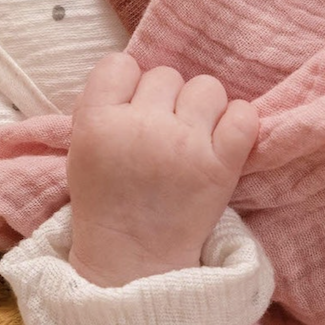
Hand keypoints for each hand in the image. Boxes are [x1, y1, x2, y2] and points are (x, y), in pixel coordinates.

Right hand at [66, 53, 258, 286]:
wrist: (133, 260)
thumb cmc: (107, 202)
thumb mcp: (81, 149)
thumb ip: (103, 107)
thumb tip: (139, 74)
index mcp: (97, 122)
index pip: (120, 64)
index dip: (129, 85)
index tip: (132, 111)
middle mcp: (140, 127)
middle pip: (165, 75)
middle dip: (166, 101)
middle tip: (162, 135)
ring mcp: (184, 144)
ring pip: (207, 87)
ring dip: (203, 109)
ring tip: (193, 138)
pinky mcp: (221, 165)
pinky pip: (244, 115)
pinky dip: (239, 123)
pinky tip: (225, 141)